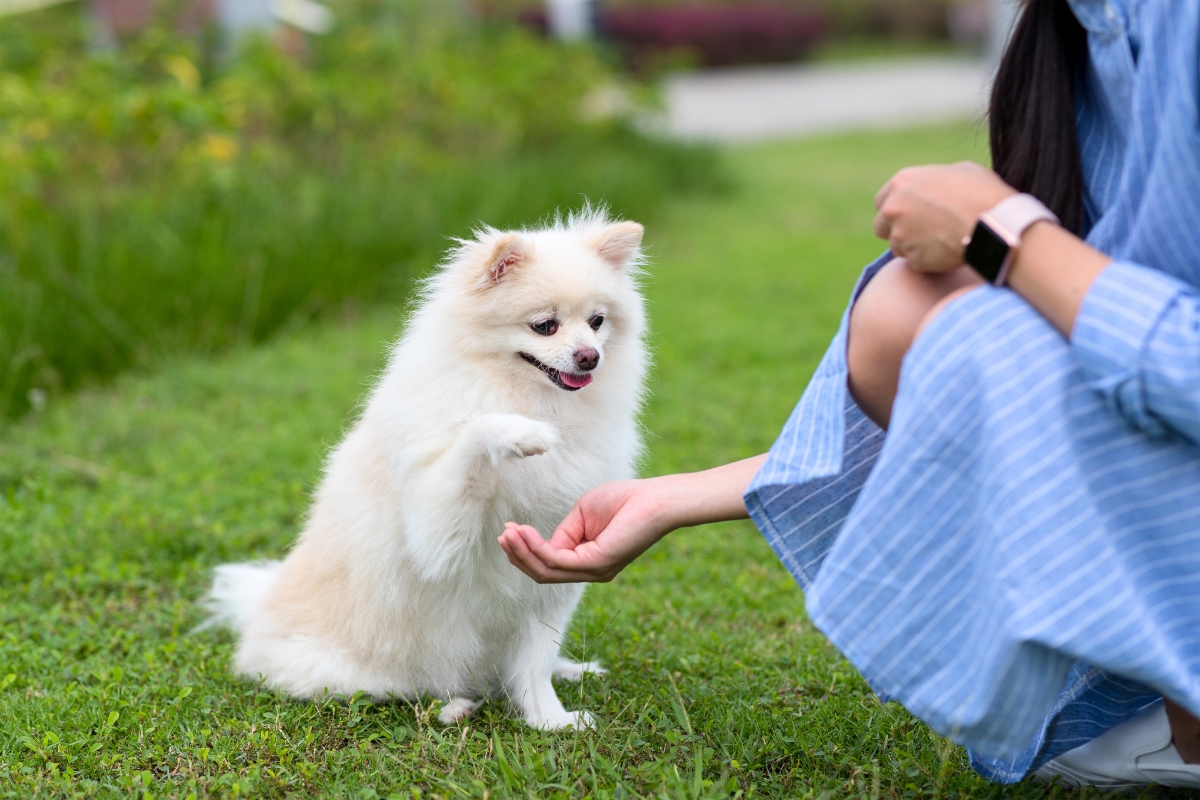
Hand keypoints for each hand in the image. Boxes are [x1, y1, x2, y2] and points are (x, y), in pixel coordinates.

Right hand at [498, 478, 675, 582]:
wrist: (656, 499)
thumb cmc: (625, 500)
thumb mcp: (583, 514)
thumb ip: (564, 532)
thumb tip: (545, 544)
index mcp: (588, 561)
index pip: (549, 563)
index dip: (526, 548)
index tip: (510, 529)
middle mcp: (591, 572)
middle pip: (543, 573)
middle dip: (519, 555)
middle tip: (502, 536)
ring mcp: (595, 571)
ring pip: (547, 571)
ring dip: (523, 552)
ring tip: (508, 534)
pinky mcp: (597, 564)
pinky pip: (558, 561)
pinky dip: (537, 548)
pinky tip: (524, 533)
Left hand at [874, 161, 1015, 272]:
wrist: (995, 221)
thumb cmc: (982, 191)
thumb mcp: (957, 171)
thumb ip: (933, 181)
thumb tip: (932, 188)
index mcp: (901, 183)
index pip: (881, 202)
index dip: (895, 209)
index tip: (907, 215)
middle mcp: (894, 210)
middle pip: (881, 227)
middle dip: (896, 230)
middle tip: (919, 231)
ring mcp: (901, 237)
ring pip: (897, 248)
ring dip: (912, 247)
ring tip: (940, 241)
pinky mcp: (914, 260)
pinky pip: (916, 263)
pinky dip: (928, 261)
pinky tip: (947, 252)